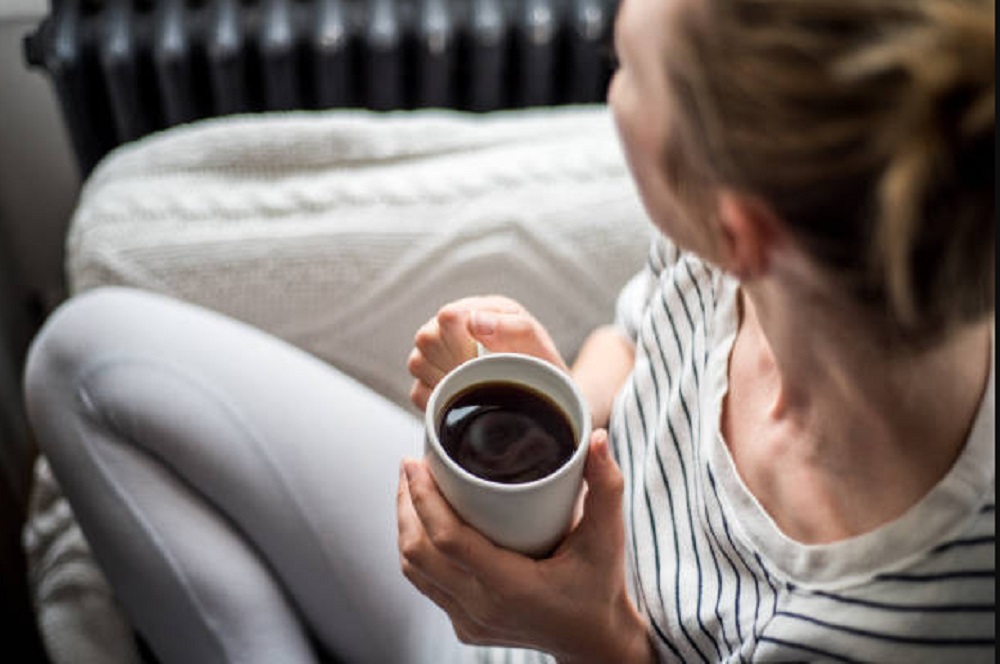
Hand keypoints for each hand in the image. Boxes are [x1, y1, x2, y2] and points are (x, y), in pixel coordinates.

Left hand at [396, 430, 652, 662]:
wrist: (594, 642)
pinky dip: (418, 549)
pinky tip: (425, 523)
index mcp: (511, 586)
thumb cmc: (600, 588)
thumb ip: (606, 487)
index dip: (424, 498)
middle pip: (419, 551)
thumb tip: (597, 438)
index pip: (448, 540)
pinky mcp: (465, 626)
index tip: (415, 463)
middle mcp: (482, 607)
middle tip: (412, 465)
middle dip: (407, 504)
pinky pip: (426, 583)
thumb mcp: (608, 538)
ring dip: (407, 525)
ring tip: (412, 488)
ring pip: (414, 569)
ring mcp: (469, 620)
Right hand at [407, 296, 568, 410]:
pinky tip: (462, 399)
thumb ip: (513, 328)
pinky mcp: (429, 381)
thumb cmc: (541, 364)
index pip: (448, 317)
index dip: (463, 342)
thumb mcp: (537, 344)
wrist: (544, 393)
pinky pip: (417, 392)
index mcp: (479, 309)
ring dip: (446, 380)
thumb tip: (475, 322)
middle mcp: (452, 328)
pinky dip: (438, 400)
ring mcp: (437, 354)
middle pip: (426, 339)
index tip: (484, 360)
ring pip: (417, 363)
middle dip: (455, 363)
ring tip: (474, 385)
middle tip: (481, 375)